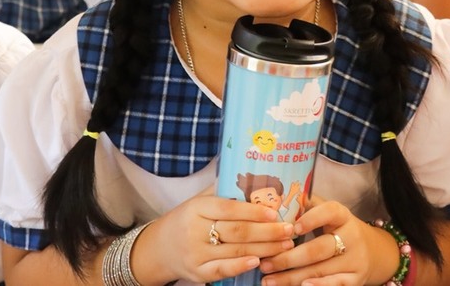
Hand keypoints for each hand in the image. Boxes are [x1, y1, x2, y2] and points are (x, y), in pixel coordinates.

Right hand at [136, 192, 295, 284]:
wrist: (159, 248)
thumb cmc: (187, 220)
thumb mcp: (199, 201)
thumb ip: (223, 192)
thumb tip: (256, 176)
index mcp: (197, 208)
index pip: (228, 208)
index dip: (253, 211)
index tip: (276, 212)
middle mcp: (194, 231)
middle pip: (237, 231)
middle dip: (267, 231)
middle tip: (289, 229)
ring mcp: (196, 254)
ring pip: (235, 251)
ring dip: (264, 249)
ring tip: (285, 245)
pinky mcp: (198, 273)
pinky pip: (223, 270)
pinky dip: (241, 266)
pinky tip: (259, 262)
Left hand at [258, 199, 394, 285]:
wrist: (373, 251)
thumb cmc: (339, 229)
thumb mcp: (329, 214)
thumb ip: (308, 206)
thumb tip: (280, 198)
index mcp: (343, 216)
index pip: (329, 212)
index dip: (311, 219)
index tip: (291, 228)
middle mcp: (351, 237)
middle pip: (319, 249)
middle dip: (289, 258)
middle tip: (266, 263)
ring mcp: (355, 261)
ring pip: (320, 270)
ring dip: (291, 277)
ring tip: (268, 280)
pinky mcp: (355, 280)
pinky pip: (334, 285)